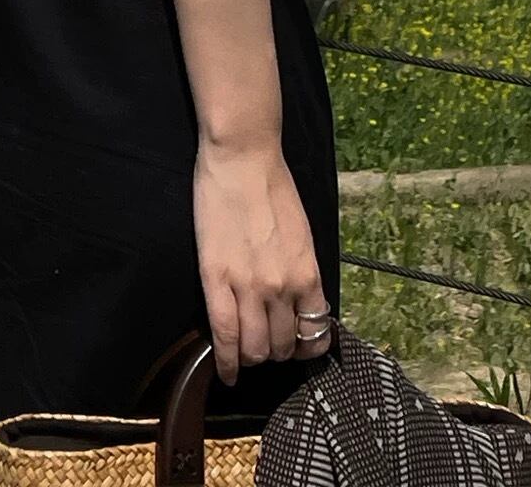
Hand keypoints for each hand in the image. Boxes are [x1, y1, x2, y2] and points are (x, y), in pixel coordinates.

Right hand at [193, 139, 332, 386]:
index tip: (297, 346)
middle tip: (267, 344)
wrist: (242, 159)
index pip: (313, 331)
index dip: (305, 347)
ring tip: (246, 354)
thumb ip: (302, 272)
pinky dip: (227, 362)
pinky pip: (224, 336)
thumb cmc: (273, 188)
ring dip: (252, 357)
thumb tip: (300, 305)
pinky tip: (228, 372)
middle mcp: (282, 286)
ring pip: (254, 349)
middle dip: (276, 351)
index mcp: (308, 272)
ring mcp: (249, 286)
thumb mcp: (303, 235)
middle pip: (281, 345)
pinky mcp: (217, 281)